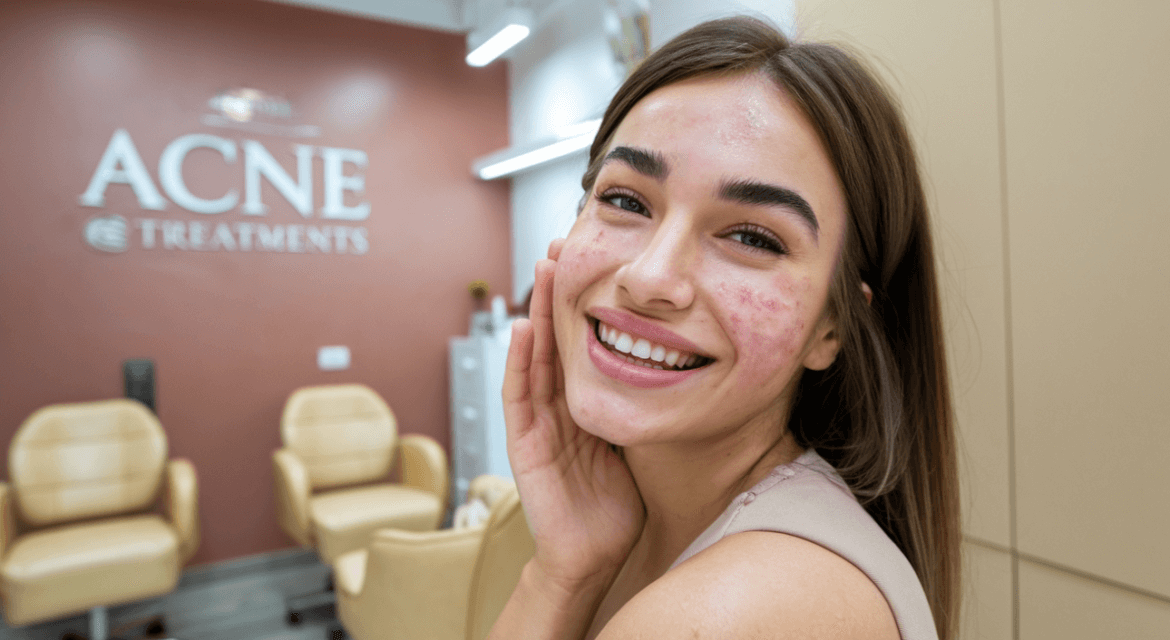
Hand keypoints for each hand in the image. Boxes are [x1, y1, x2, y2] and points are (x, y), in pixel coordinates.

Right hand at [503, 239, 644, 590]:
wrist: (592, 557)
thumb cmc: (618, 506)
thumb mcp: (640, 441)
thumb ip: (648, 406)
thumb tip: (690, 369)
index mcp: (587, 403)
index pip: (586, 342)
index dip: (590, 302)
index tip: (600, 259)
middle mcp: (560, 406)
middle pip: (559, 337)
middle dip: (560, 292)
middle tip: (567, 243)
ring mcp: (539, 423)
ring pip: (537, 355)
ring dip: (538, 311)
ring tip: (545, 267)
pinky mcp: (524, 445)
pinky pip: (519, 396)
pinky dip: (519, 362)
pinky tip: (523, 328)